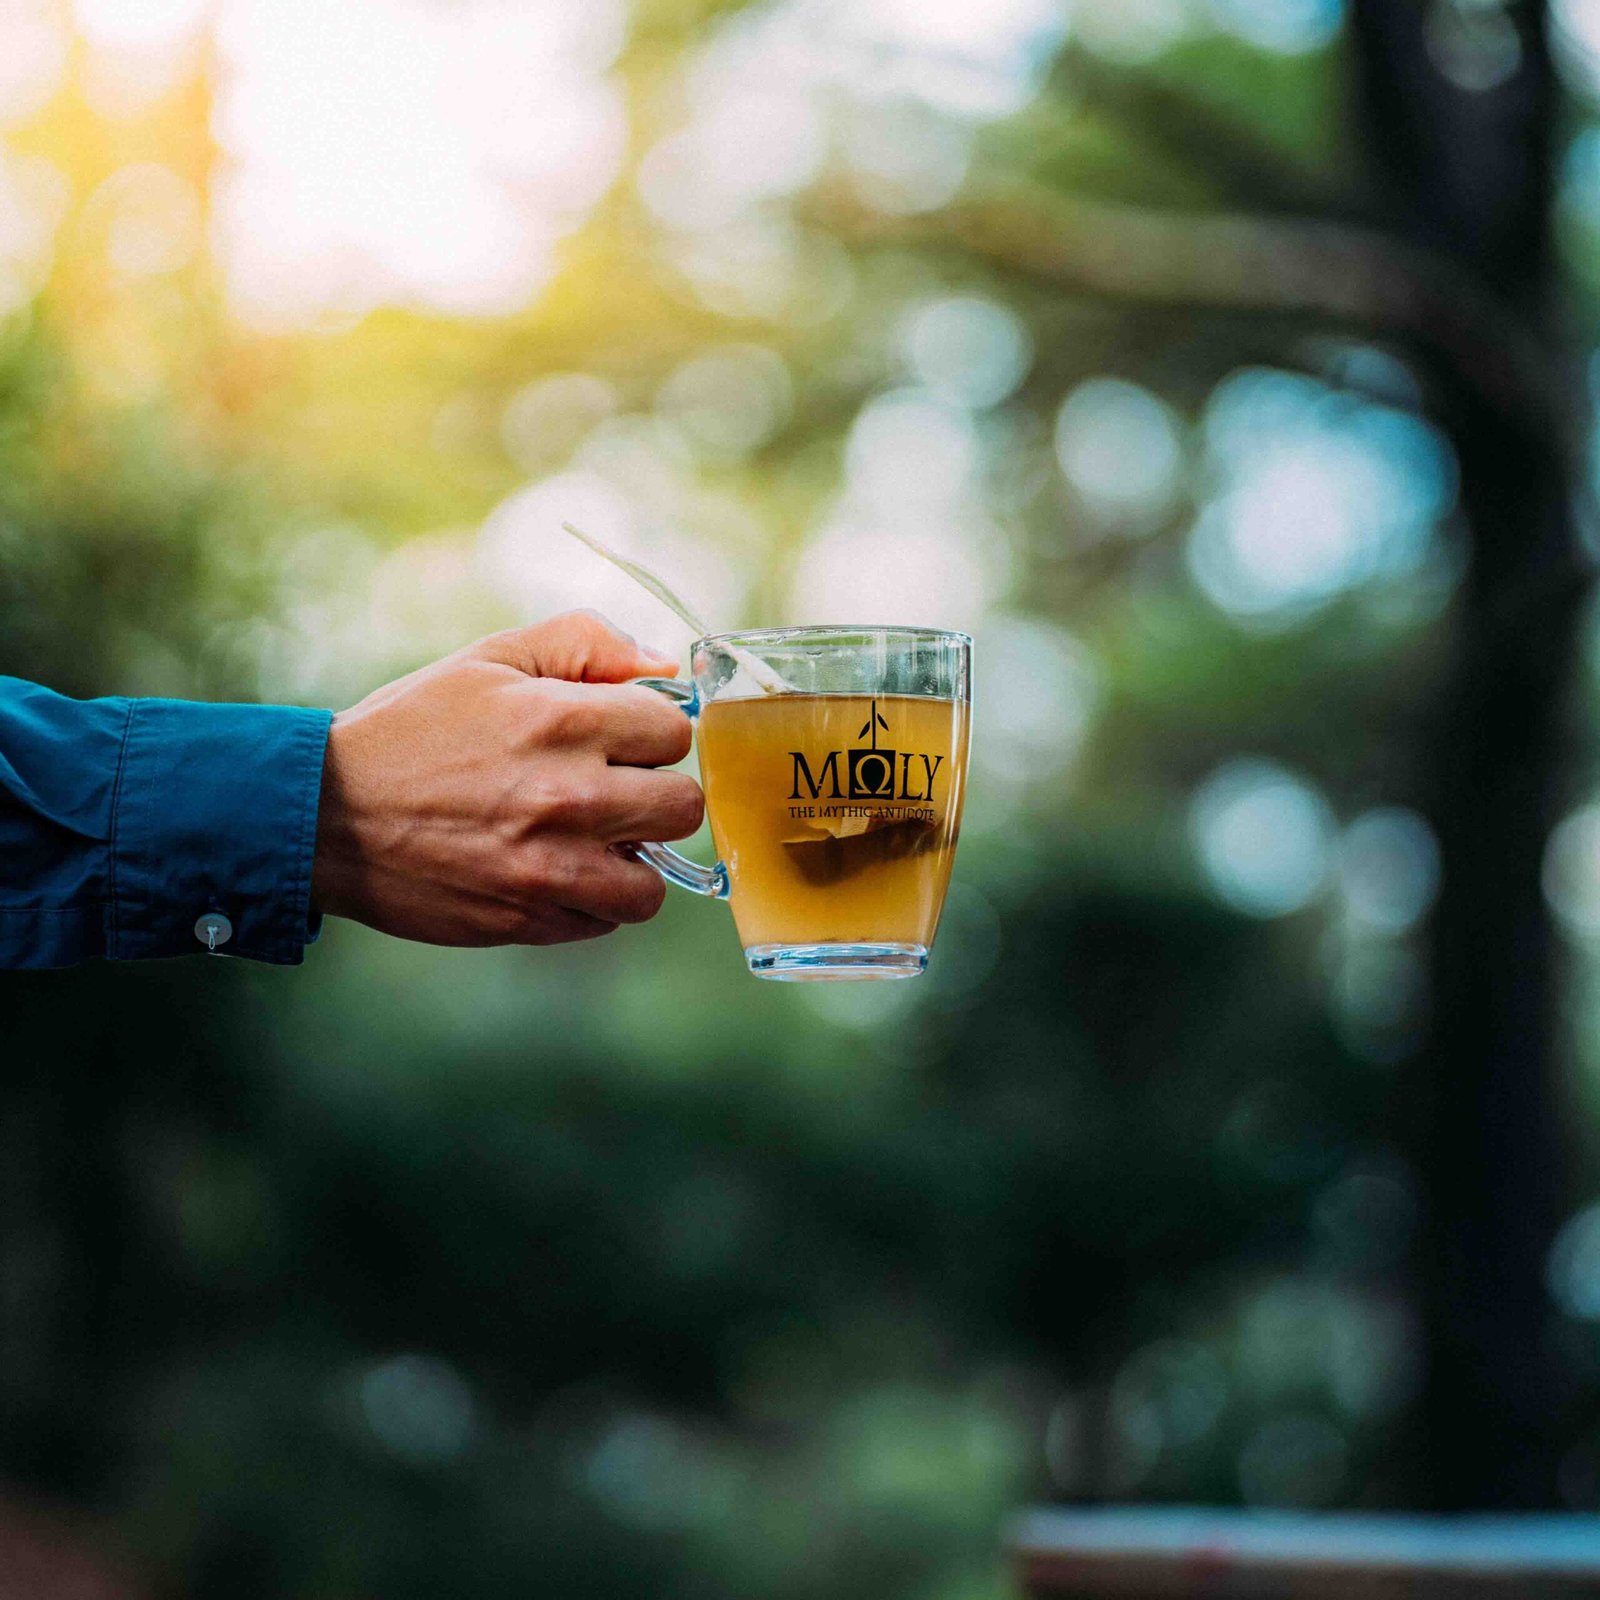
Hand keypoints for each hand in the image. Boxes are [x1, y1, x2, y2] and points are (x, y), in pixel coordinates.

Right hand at [312, 612, 703, 945]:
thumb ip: (585, 644)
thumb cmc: (411, 729)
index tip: (616, 737)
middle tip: (609, 789)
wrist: (326, 813)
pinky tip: (551, 869)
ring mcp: (551, 867)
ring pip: (654, 882)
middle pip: (683, 806)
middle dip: (652, 793)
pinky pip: (603, 921)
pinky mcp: (529, 918)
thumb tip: (662, 666)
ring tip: (588, 840)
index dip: (648, 732)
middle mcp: (569, 797)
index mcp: (563, 722)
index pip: (675, 732)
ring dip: (629, 861)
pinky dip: (589, 900)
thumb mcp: (491, 658)